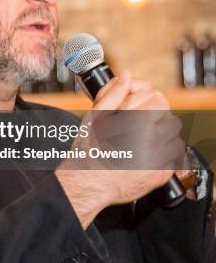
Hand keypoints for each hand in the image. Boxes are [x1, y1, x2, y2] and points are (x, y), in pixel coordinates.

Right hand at [56, 72, 184, 228]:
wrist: (87, 184)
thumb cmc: (88, 151)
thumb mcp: (95, 116)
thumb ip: (113, 93)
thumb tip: (126, 78)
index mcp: (138, 124)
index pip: (160, 99)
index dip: (146, 100)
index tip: (134, 107)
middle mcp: (153, 142)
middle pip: (169, 117)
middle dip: (155, 117)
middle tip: (136, 124)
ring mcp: (159, 161)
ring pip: (174, 138)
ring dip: (162, 135)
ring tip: (141, 140)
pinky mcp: (161, 175)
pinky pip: (174, 158)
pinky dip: (164, 153)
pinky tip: (146, 154)